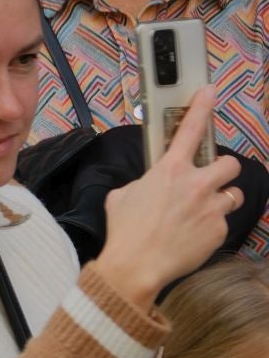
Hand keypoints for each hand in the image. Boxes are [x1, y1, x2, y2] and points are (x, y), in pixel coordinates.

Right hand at [95, 87, 241, 305]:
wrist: (137, 265)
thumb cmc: (125, 229)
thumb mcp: (123, 195)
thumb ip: (144, 182)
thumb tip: (150, 185)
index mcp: (170, 170)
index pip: (190, 129)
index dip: (202, 106)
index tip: (209, 91)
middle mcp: (196, 184)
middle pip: (230, 164)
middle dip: (222, 170)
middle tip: (210, 180)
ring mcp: (212, 208)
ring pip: (233, 194)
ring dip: (221, 199)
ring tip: (203, 211)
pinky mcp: (219, 230)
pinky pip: (223, 222)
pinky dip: (212, 226)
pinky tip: (193, 235)